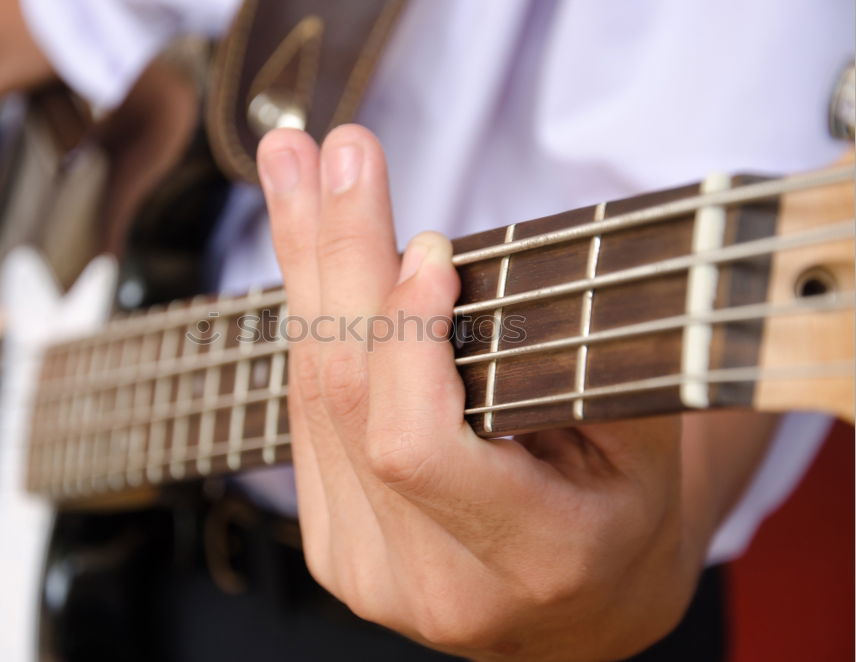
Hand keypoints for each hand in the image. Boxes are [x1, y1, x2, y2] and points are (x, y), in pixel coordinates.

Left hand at [258, 125, 764, 660]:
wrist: (585, 607)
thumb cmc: (626, 510)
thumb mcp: (645, 438)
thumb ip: (574, 360)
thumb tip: (453, 255)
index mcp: (530, 561)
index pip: (417, 444)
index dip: (406, 338)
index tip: (431, 242)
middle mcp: (431, 584)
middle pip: (345, 403)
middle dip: (334, 258)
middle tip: (325, 152)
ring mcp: (367, 573)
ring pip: (310, 398)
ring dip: (302, 271)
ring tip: (295, 170)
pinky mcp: (334, 549)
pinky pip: (306, 415)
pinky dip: (310, 322)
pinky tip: (306, 249)